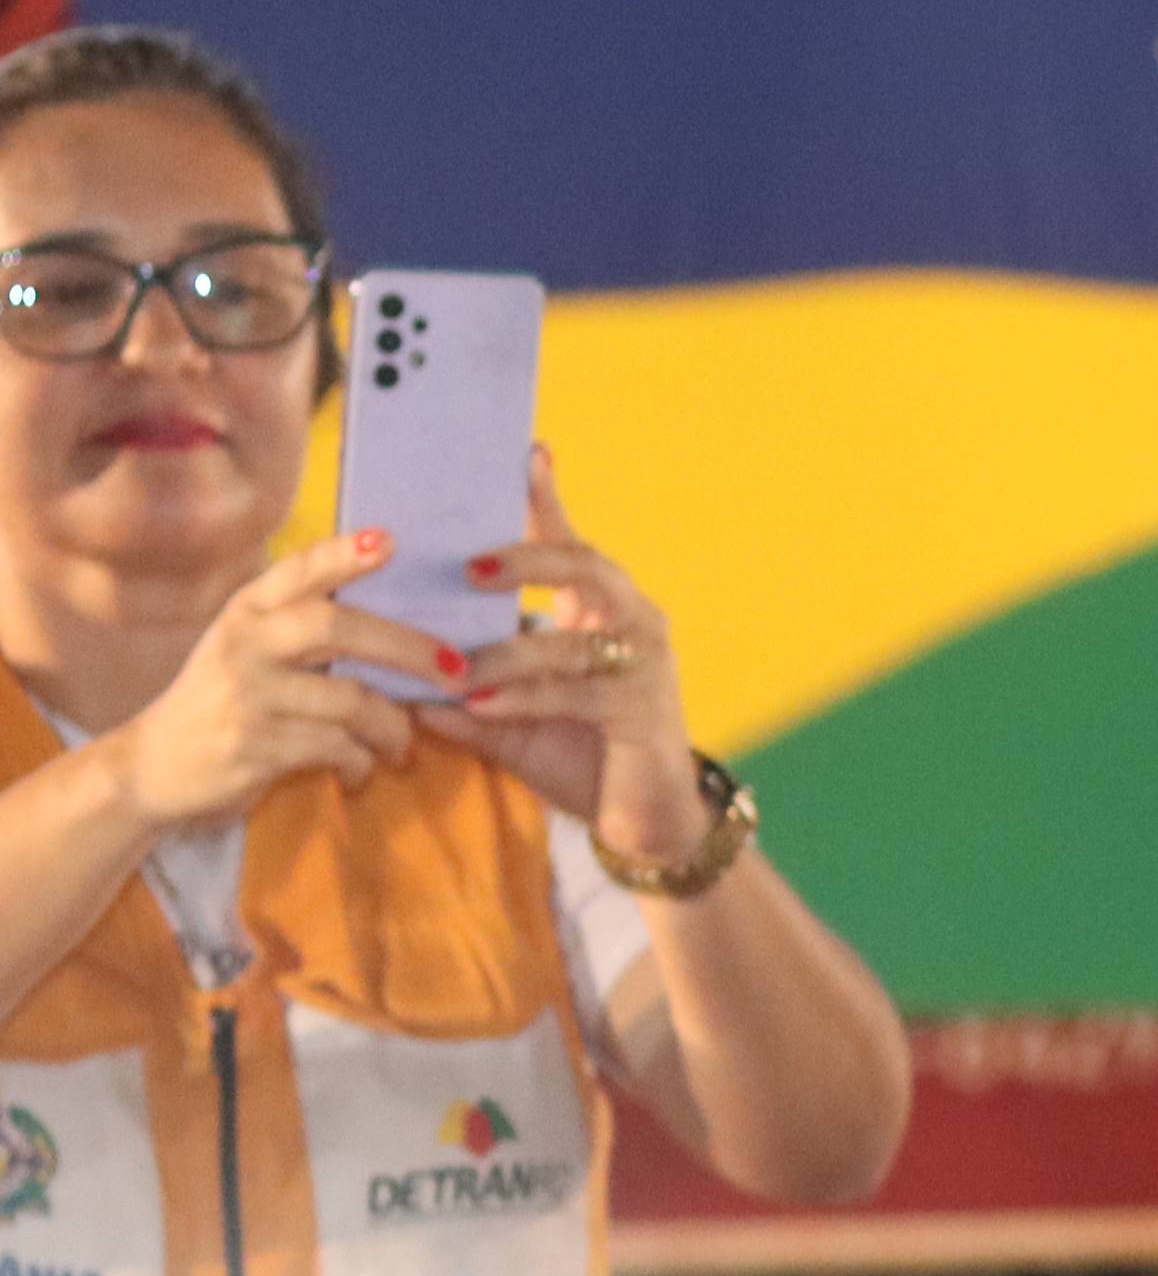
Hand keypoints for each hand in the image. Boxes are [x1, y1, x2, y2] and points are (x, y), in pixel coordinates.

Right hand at [95, 528, 446, 827]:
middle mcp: (245, 643)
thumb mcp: (249, 650)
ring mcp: (247, 694)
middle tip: (457, 669)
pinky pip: (335, 748)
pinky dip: (360, 761)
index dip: (344, 554)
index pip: (298, 571)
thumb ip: (302, 627)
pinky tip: (360, 768)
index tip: (392, 541)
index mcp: (247, 611)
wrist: (153, 766)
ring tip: (402, 743)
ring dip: (392, 726)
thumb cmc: (224, 701)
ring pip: (350, 700)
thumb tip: (402, 615)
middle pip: (338, 627)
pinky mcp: (253, 745)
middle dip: (409, 647)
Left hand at [436, 449, 710, 868]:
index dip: (545, 500)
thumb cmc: (581, 756)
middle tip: (468, 566)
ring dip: (508, 654)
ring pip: (573, 637)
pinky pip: (575, 692)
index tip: (523, 453)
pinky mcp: (643, 708)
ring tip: (457, 671)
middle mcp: (632, 623)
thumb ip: (462, 692)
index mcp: (601, 611)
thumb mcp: (510, 717)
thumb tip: (392, 676)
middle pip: (583, 566)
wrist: (646, 822)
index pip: (570, 543)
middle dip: (526, 559)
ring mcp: (643, 663)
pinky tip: (480, 705)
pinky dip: (522, 696)